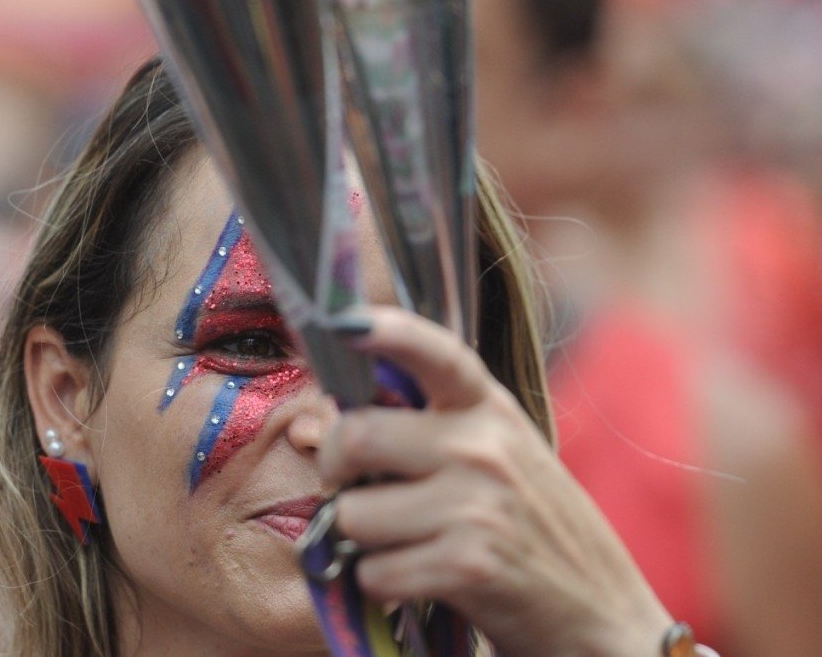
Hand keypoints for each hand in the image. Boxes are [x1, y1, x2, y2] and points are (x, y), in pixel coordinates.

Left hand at [319, 306, 671, 656]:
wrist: (604, 613)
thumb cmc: (533, 529)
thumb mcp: (498, 455)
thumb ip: (432, 428)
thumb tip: (331, 418)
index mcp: (488, 409)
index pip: (436, 353)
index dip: (387, 332)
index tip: (347, 323)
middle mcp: (482, 446)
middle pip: (355, 436)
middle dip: (334, 469)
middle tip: (349, 488)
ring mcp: (477, 504)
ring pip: (353, 514)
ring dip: (364, 542)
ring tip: (408, 544)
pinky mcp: (468, 564)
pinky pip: (374, 573)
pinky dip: (384, 587)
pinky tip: (421, 581)